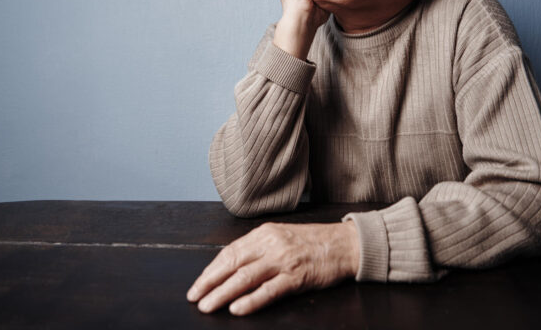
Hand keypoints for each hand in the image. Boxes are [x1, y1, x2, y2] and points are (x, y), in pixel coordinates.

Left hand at [187, 221, 358, 315]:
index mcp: (265, 233)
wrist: (346, 243)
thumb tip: (232, 265)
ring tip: (207, 306)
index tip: (198, 284)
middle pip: (232, 264)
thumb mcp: (282, 236)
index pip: (230, 252)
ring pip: (245, 278)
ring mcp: (284, 260)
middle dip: (210, 282)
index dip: (211, 270)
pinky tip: (237, 308)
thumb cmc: (314, 242)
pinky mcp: (297, 277)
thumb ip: (259, 248)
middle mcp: (271, 244)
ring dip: (223, 293)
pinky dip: (251, 300)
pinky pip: (269, 291)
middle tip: (194, 297)